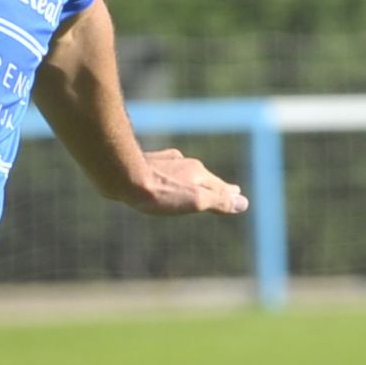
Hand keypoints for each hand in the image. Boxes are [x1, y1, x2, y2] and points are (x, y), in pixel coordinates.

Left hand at [127, 149, 246, 216]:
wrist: (122, 175)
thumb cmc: (158, 192)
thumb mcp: (194, 201)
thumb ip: (218, 201)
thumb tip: (243, 203)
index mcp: (198, 173)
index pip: (219, 187)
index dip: (228, 194)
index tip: (237, 195)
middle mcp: (184, 163)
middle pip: (203, 177)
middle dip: (212, 185)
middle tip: (224, 189)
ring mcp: (165, 161)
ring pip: (183, 171)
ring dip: (191, 178)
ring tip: (195, 183)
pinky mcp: (146, 162)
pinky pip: (164, 169)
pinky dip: (170, 174)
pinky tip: (163, 175)